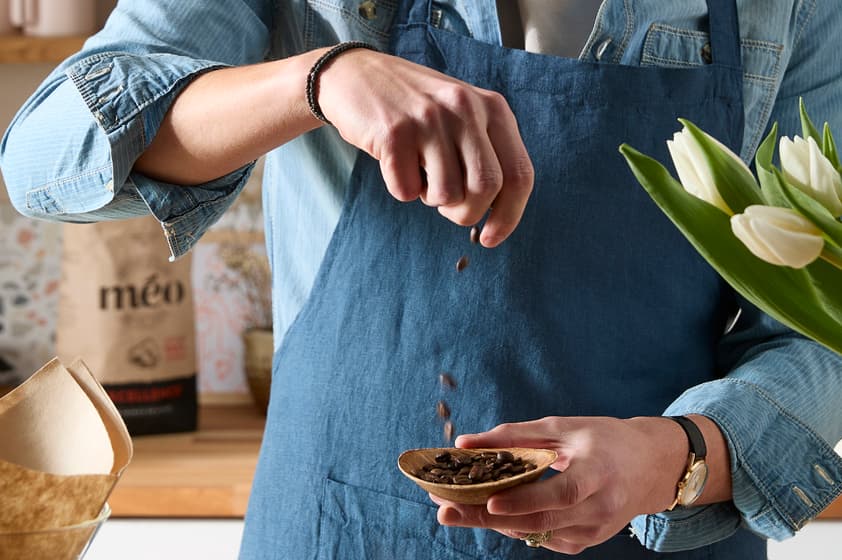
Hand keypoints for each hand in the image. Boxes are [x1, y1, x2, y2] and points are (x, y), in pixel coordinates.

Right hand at [317, 49, 533, 247]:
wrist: (355, 75)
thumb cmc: (415, 108)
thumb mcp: (463, 115)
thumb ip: (487, 153)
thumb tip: (498, 213)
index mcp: (493, 108)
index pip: (520, 174)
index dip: (509, 216)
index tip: (491, 237)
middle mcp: (466, 109)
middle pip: (487, 189)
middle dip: (467, 214)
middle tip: (448, 209)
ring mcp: (429, 119)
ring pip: (447, 195)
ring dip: (430, 198)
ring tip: (419, 170)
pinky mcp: (394, 133)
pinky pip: (406, 192)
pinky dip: (401, 189)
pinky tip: (395, 162)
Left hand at [429, 417, 689, 554]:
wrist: (652, 467)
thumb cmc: (604, 439)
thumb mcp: (564, 427)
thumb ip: (516, 435)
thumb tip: (467, 442)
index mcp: (599, 471)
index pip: (561, 493)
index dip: (526, 501)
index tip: (491, 502)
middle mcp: (600, 507)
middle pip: (540, 520)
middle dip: (488, 517)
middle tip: (446, 511)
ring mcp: (595, 530)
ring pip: (537, 534)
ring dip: (494, 524)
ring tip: (455, 512)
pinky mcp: (587, 541)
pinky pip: (544, 538)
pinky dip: (516, 526)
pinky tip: (491, 515)